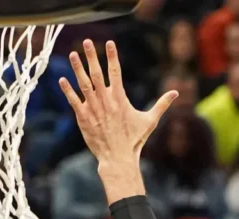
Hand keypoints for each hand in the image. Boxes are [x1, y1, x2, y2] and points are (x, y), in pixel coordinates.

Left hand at [60, 40, 176, 167]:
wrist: (118, 157)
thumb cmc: (134, 140)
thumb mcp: (150, 120)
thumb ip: (161, 104)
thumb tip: (176, 93)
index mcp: (120, 98)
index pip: (116, 71)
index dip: (112, 56)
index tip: (109, 43)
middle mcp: (105, 100)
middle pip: (97, 73)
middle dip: (92, 56)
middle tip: (87, 42)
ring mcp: (93, 108)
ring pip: (83, 84)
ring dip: (77, 68)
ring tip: (72, 54)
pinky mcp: (83, 118)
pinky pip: (73, 101)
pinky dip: (68, 90)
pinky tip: (62, 79)